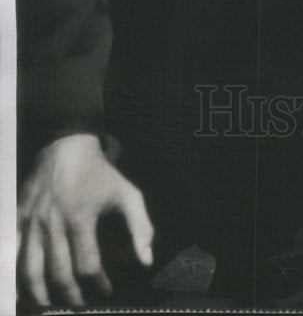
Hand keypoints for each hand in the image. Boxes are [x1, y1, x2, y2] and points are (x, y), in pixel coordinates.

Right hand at [17, 134, 153, 307]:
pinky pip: (11, 254)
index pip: (87, 265)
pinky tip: (25, 290)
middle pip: (57, 274)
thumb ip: (141, 227)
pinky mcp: (17, 218)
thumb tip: (147, 261)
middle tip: (80, 306)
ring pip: (29, 270)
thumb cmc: (100, 173)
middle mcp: (53, 223)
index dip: (98, 284)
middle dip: (70, 296)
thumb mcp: (127, 194)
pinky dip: (16, 276)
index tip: (106, 291)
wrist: (67, 145)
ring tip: (51, 306)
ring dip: (39, 294)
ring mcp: (31, 221)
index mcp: (80, 217)